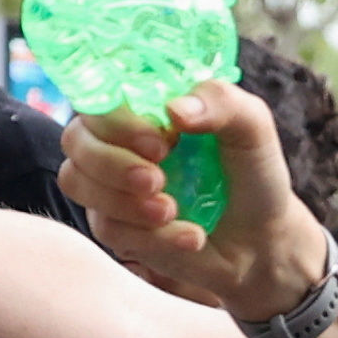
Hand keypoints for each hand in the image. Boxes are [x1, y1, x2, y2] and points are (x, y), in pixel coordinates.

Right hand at [66, 81, 323, 318]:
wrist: (262, 240)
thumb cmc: (252, 174)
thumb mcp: (252, 128)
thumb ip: (221, 103)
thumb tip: (174, 109)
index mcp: (145, 107)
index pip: (102, 97)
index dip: (118, 119)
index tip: (162, 141)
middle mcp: (118, 141)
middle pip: (75, 139)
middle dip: (111, 162)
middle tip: (157, 180)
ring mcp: (111, 186)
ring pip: (76, 183)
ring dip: (123, 201)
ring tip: (172, 211)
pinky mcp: (115, 227)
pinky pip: (108, 230)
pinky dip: (152, 237)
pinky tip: (192, 238)